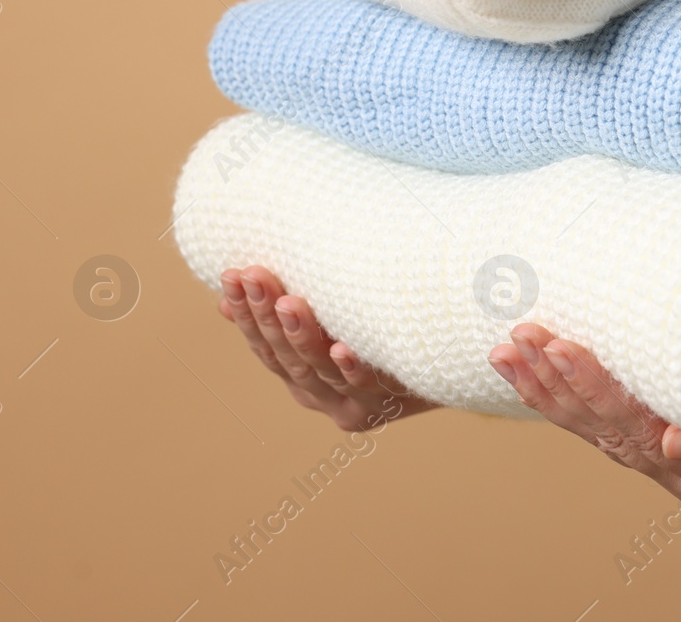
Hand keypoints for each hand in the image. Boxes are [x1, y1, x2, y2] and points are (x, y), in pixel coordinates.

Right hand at [217, 265, 438, 431]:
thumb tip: (227, 295)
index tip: (231, 276)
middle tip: (253, 276)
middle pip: (285, 357)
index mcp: (301, 377)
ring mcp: (355, 404)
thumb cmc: (387, 333)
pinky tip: (342, 348)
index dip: (244, 314)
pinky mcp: (391, 406)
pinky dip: (354, 368)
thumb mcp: (335, 320)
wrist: (452, 369)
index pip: (264, 346)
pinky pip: (370, 385)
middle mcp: (322, 396)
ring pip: (319, 370)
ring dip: (302, 335)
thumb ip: (289, 312)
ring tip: (288, 301)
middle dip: (264, 316)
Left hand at [487, 323, 680, 517]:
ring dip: (552, 389)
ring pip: (601, 431)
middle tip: (517, 339)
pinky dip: (574, 394)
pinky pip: (615, 422)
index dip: (596, 388)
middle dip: (557, 384)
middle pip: (607, 433)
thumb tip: (673, 445)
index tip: (562, 348)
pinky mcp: (680, 440)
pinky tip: (542, 367)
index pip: (639, 431)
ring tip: (509, 350)